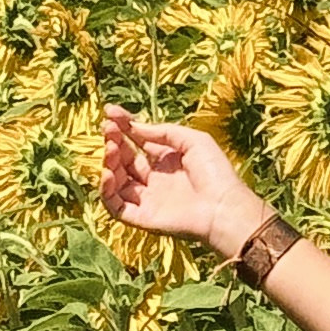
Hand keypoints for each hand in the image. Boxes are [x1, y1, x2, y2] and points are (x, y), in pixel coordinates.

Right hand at [100, 105, 266, 258]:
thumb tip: (134, 126)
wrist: (223, 207)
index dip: (124, 127)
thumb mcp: (192, 140)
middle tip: (108, 129)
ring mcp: (147, 199)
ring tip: (112, 148)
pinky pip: (116, 207)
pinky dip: (106, 191)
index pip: (138, 141)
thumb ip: (162, 132)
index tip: (110, 112)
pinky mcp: (142, 218)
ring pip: (117, 182)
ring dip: (109, 163)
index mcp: (167, 161)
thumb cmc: (214, 172)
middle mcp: (155, 179)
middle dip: (114, 143)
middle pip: (125, 160)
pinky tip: (108, 173)